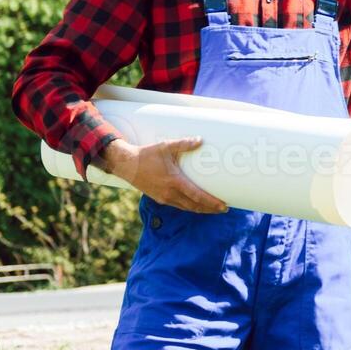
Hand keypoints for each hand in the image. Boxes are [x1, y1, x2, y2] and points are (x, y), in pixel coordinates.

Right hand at [99, 137, 227, 213]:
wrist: (126, 165)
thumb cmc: (147, 155)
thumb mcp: (166, 146)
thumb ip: (184, 144)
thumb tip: (200, 140)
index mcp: (174, 181)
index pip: (197, 196)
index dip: (212, 203)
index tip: (224, 206)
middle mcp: (169, 193)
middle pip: (194, 206)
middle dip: (210, 209)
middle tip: (224, 209)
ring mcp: (163, 197)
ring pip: (186, 208)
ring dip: (200, 209)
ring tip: (213, 208)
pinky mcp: (159, 198)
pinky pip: (178, 205)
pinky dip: (189, 206)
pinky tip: (195, 204)